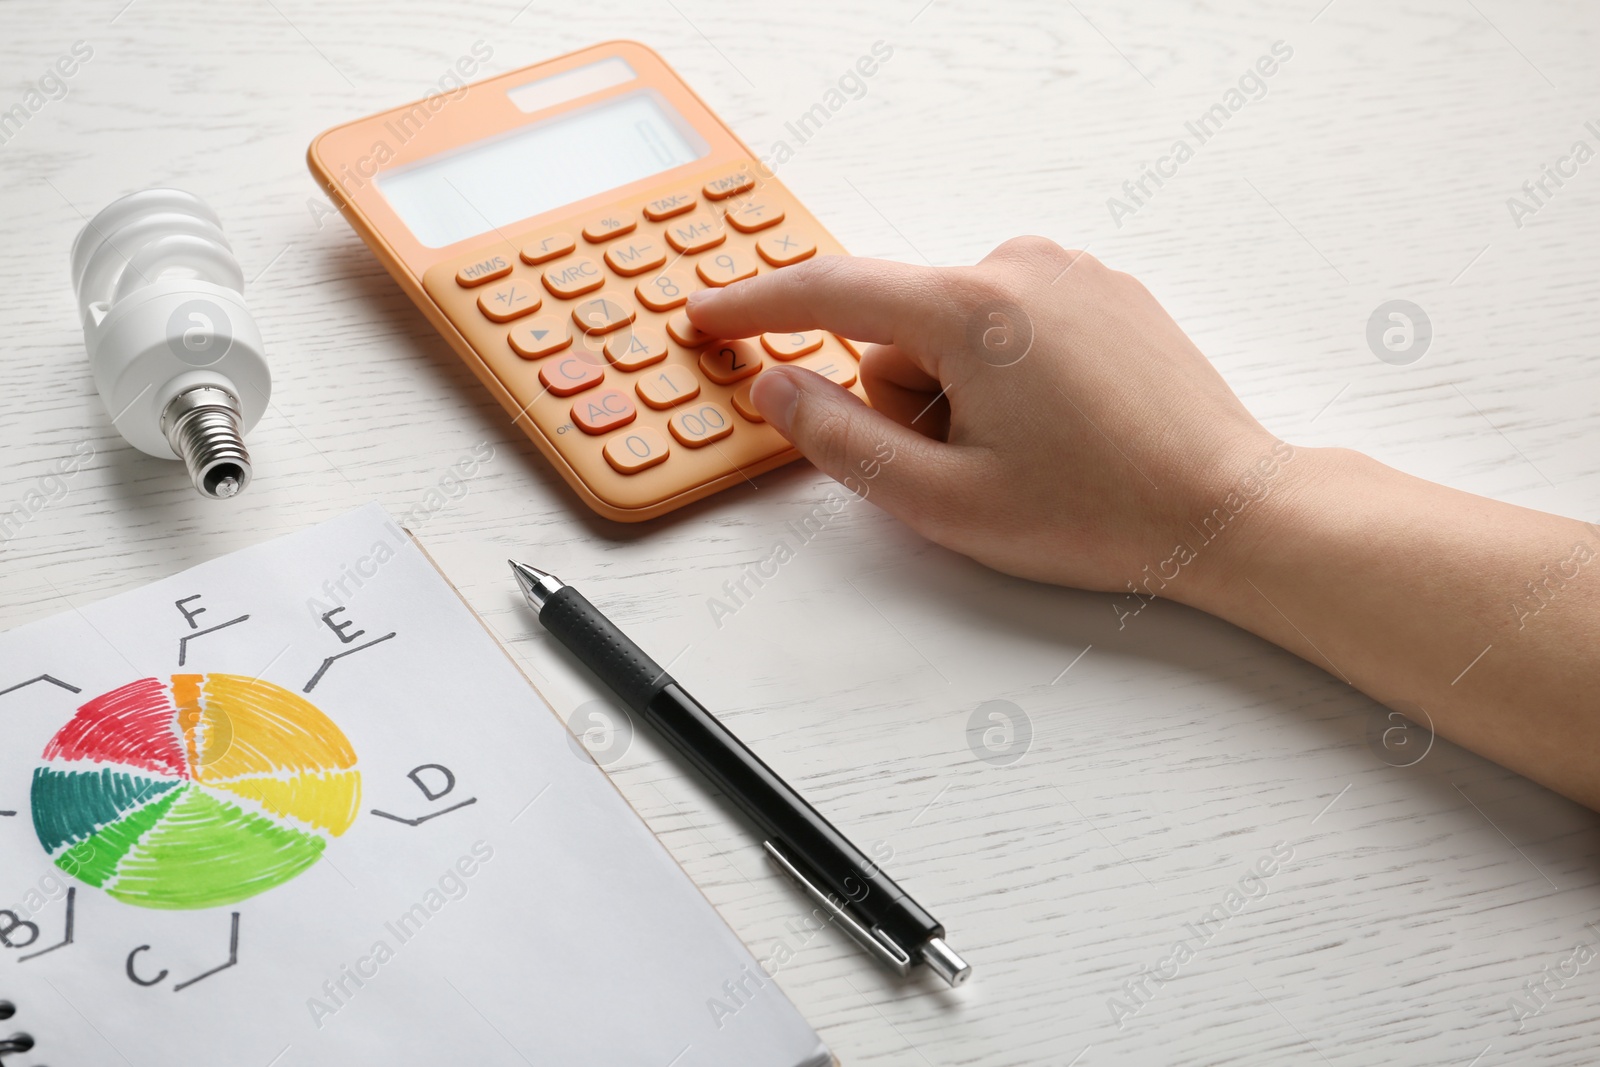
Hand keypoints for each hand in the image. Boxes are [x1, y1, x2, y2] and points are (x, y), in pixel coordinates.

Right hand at [686, 238, 1289, 600]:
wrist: (1226, 509)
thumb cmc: (1101, 513)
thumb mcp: (943, 500)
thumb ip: (838, 440)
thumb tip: (779, 387)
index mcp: (973, 310)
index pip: (829, 292)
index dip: (753, 308)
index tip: (704, 317)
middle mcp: (1019, 266)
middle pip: (897, 325)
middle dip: (903, 398)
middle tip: (967, 466)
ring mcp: (1068, 271)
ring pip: (951, 327)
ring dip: (956, 390)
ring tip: (1026, 451)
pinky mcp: (1101, 288)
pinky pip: (1006, 321)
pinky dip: (1004, 372)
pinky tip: (1059, 425)